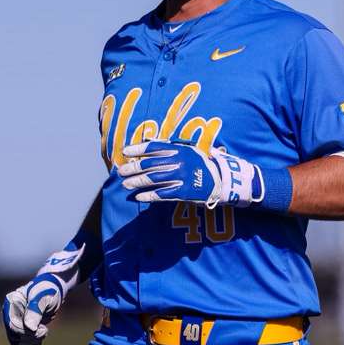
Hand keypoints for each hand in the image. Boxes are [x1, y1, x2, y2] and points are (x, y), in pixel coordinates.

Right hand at [2, 243, 84, 344]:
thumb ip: (35, 310)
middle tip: (44, 330)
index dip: (27, 332)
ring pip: (16, 341)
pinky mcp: (19, 327)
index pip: (13, 326)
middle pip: (14, 336)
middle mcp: (9, 312)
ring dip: (32, 341)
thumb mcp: (43, 297)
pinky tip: (40, 335)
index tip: (43, 328)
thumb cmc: (48, 290)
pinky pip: (21, 343)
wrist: (52, 289)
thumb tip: (29, 327)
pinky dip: (31, 343)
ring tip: (43, 331)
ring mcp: (13, 321)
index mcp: (11, 303)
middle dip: (31, 337)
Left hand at [119, 138, 262, 207]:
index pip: (153, 147)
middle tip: (121, 171)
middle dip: (132, 167)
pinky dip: (148, 196)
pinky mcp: (183, 192)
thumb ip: (173, 150)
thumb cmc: (204, 165)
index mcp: (179, 150)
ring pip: (152, 179)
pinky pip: (161, 194)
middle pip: (149, 164)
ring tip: (125, 184)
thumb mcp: (190, 151)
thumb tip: (151, 148)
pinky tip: (139, 197)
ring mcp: (180, 177)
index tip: (125, 152)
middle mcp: (178, 162)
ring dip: (137, 182)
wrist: (223, 180)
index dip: (137, 149)